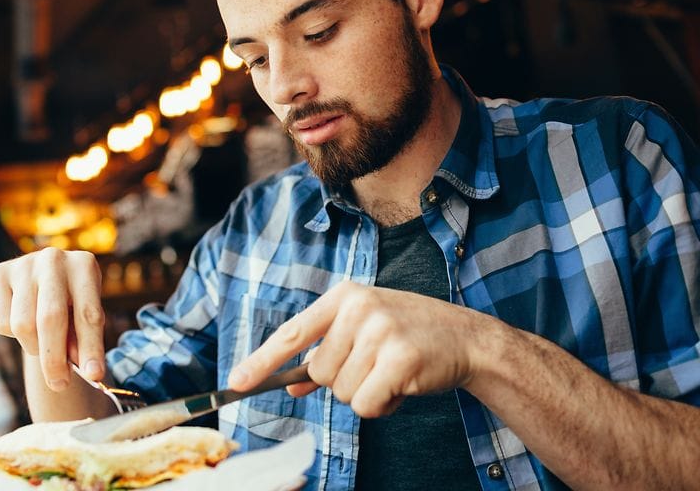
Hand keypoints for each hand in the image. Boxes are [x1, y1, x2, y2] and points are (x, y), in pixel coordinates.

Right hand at [0, 248, 105, 391]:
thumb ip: (83, 339)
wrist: (42, 279)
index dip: (91, 348)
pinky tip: (23, 321)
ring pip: (23, 325)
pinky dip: (12, 335)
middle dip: (54, 359)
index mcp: (84, 266)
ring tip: (43, 343)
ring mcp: (23, 264)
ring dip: (34, 347)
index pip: (88, 314)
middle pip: (50, 319)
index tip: (94, 376)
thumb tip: (86, 370)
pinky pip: (2, 323)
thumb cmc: (70, 303)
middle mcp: (53, 259)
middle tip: (60, 384)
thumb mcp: (83, 316)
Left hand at [228, 281, 496, 416]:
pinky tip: (402, 385)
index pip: (292, 333)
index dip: (261, 361)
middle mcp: (358, 307)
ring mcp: (380, 330)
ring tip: (392, 371)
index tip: (236, 383)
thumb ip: (325, 353)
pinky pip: (365, 404)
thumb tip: (291, 383)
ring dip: (365, 393)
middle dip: (343, 381)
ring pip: (341, 392)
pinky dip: (381, 405)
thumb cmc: (408, 334)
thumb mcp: (363, 331)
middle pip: (318, 373)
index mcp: (343, 296)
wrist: (467, 338)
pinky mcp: (400, 357)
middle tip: (376, 365)